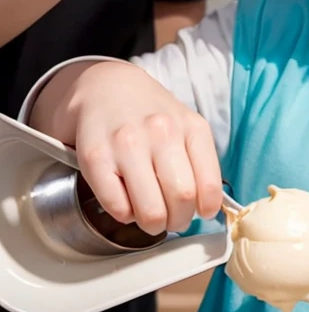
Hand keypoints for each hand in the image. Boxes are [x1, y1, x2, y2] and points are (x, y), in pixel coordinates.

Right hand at [33, 61, 223, 234]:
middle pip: (181, 199)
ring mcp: (126, 144)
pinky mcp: (95, 158)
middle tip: (172, 218)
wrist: (104, 87)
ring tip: (150, 215)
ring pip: (151, 210)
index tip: (200, 212)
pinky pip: (118, 208)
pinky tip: (126, 201)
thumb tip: (207, 208)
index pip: (210, 185)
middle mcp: (161, 132)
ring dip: (153, 224)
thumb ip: (200, 162)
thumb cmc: (149, 113)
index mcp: (190, 127)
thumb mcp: (185, 125)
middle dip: (179, 220)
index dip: (206, 209)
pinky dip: (125, 215)